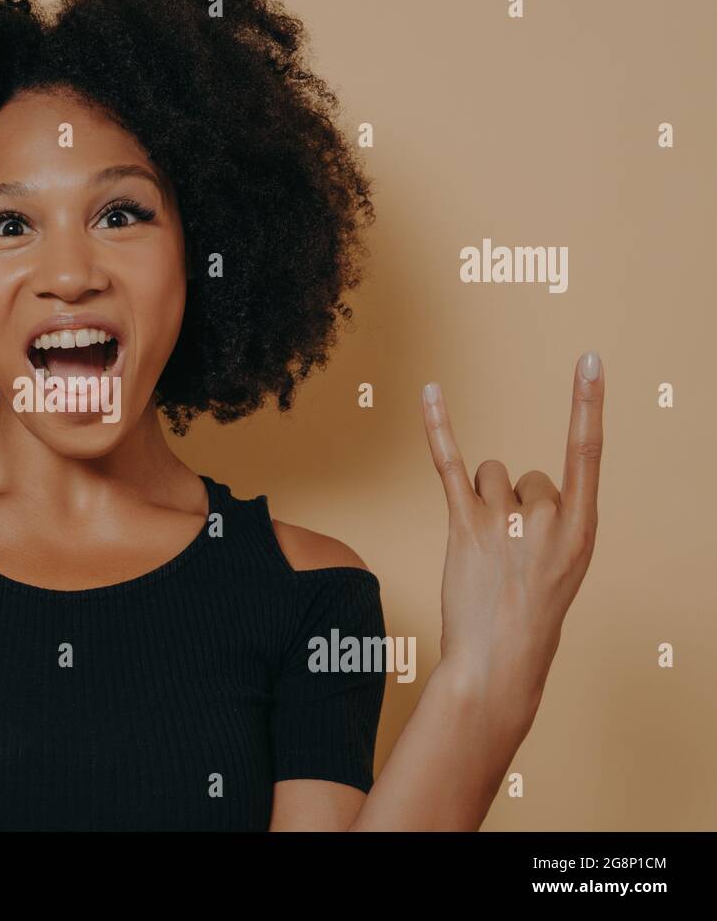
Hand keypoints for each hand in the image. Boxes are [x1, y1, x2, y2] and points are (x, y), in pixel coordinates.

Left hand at [420, 352, 602, 730]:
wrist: (500, 658)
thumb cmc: (529, 614)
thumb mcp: (563, 567)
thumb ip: (552, 522)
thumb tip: (518, 489)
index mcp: (582, 527)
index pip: (587, 452)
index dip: (587, 403)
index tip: (588, 361)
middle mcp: (547, 516)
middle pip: (522, 475)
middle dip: (511, 506)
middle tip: (507, 556)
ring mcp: (504, 519)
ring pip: (489, 475)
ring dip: (481, 502)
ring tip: (483, 550)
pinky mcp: (464, 524)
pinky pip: (450, 463)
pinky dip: (438, 426)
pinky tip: (431, 393)